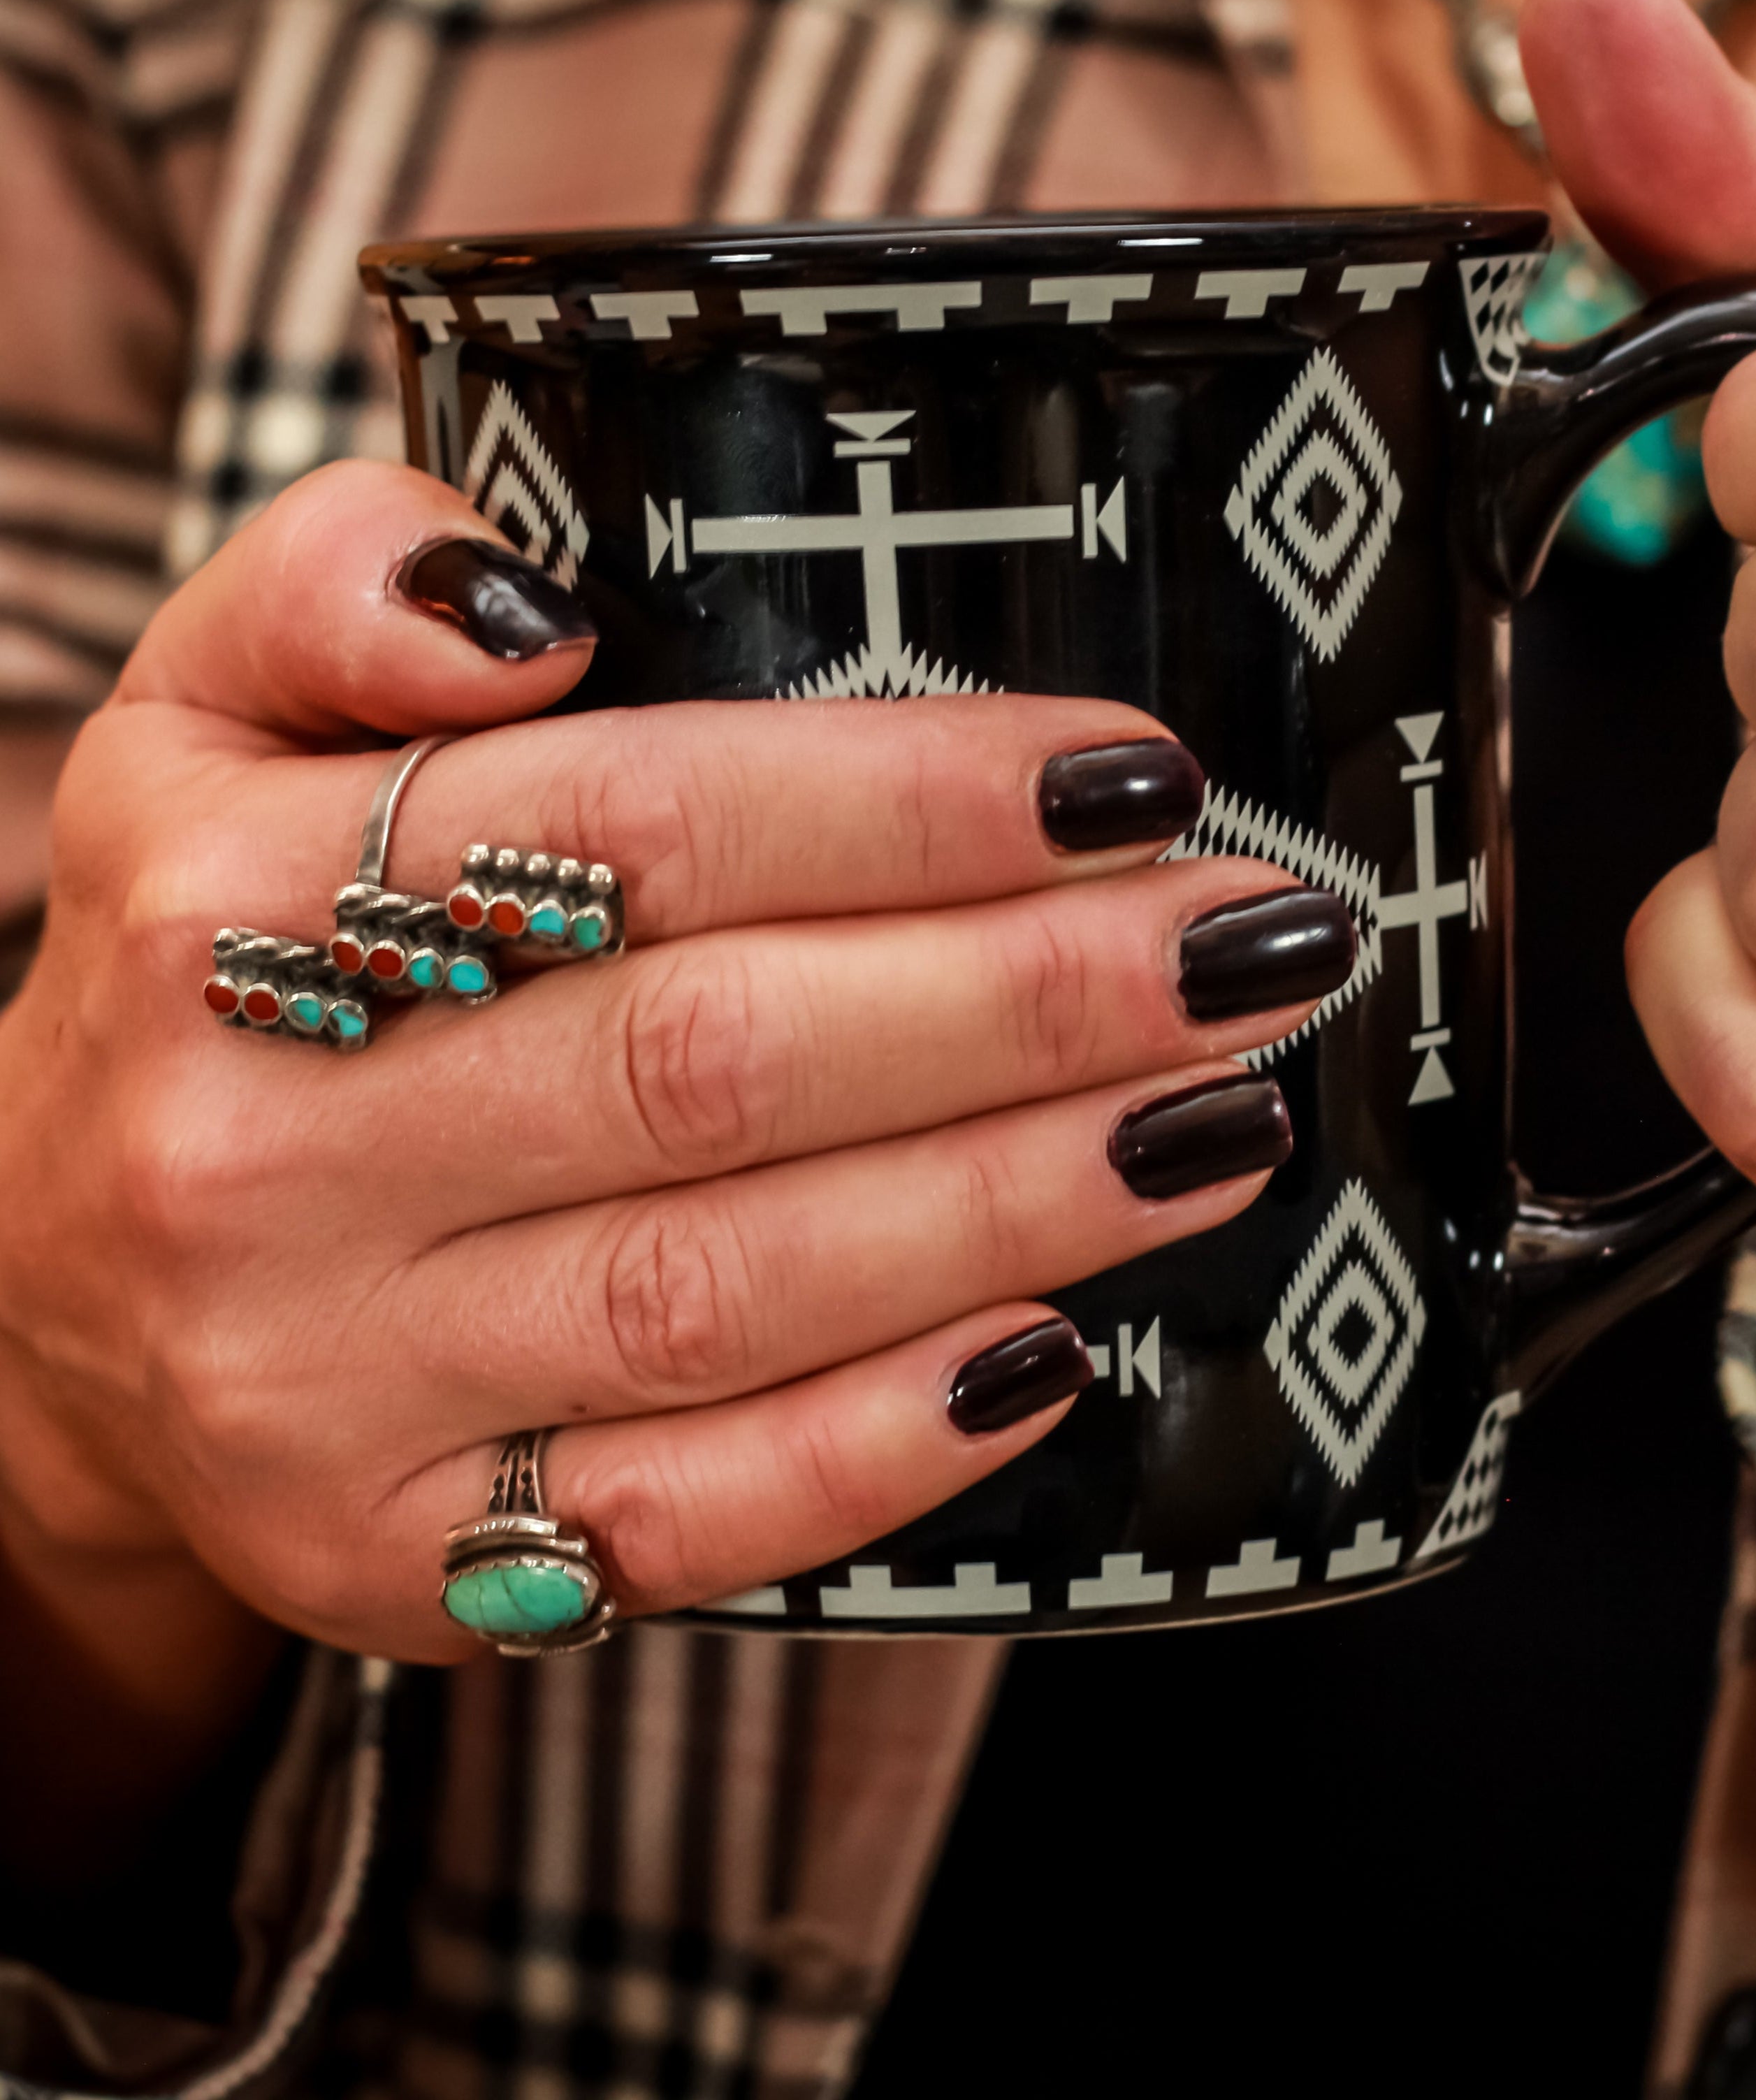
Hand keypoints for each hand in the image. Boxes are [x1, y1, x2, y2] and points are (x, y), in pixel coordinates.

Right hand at [0, 463, 1340, 1681]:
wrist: (51, 1275)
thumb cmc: (212, 961)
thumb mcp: (206, 711)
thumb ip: (346, 579)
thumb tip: (538, 602)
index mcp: (229, 901)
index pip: (639, 824)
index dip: (916, 800)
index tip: (1133, 777)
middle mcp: (265, 1150)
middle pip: (720, 1056)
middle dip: (1034, 1000)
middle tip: (1253, 944)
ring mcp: (329, 1383)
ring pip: (734, 1288)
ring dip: (1019, 1199)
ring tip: (1222, 1115)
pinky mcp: (401, 1559)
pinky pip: (683, 1517)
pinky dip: (891, 1438)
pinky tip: (1059, 1345)